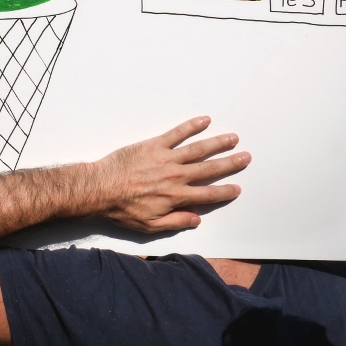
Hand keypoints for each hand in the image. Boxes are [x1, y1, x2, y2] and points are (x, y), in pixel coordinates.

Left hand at [94, 116, 248, 232]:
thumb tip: (196, 219)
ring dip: (217, 143)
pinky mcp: (154, 145)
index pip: (208, 194)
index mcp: (176, 196)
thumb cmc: (122, 209)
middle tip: (245, 157)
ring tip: (232, 138)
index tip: (237, 188)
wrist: (100, 189)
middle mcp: (176, 176)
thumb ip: (175, 222)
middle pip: (209, 168)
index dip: (225, 191)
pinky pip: (176, 133)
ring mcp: (166, 158)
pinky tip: (204, 120)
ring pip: (198, 149)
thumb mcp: (150, 225)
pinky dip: (191, 126)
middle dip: (230, 163)